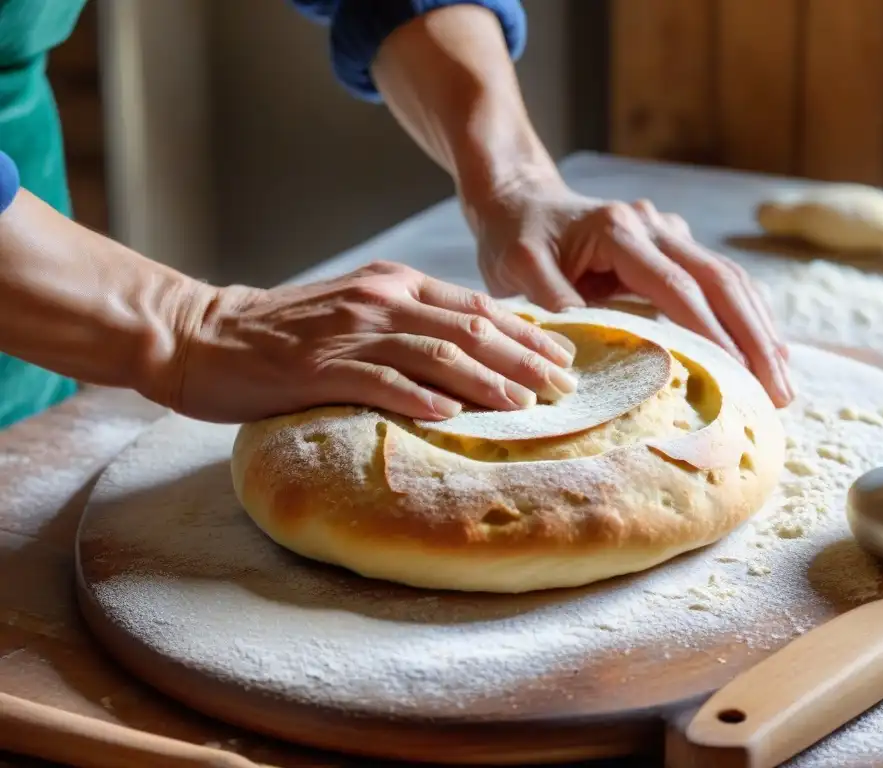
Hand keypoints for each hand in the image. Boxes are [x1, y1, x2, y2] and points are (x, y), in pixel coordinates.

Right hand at [163, 262, 576, 422]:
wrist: (205, 333)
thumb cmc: (287, 331)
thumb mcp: (357, 308)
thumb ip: (410, 321)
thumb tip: (472, 353)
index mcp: (394, 284)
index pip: (475, 308)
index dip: (525, 333)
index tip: (562, 359)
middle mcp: (380, 301)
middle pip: (468, 329)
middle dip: (522, 358)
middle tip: (562, 387)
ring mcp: (349, 333)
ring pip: (434, 354)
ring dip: (485, 380)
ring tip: (524, 405)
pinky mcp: (318, 368)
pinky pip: (378, 382)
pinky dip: (417, 399)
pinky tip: (451, 415)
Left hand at [468, 179, 793, 407]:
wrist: (521, 199)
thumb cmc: (516, 237)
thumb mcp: (519, 269)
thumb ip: (552, 305)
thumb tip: (583, 360)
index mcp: (619, 231)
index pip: (678, 286)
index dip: (712, 333)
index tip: (738, 376)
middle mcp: (655, 226)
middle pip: (721, 281)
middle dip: (754, 339)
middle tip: (778, 393)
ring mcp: (670, 233)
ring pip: (731, 279)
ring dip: (759, 330)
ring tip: (782, 382)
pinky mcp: (674, 247)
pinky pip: (720, 281)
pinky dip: (745, 317)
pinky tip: (765, 352)